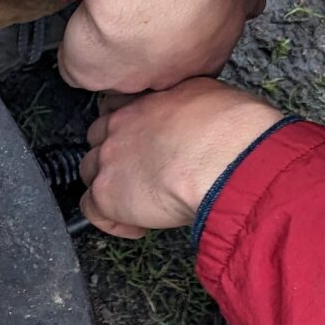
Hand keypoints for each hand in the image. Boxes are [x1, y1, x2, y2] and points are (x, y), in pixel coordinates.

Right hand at [60, 0, 262, 93]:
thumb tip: (255, 4)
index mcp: (205, 61)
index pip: (191, 68)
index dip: (180, 50)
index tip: (170, 34)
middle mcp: (166, 81)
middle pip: (153, 81)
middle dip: (146, 62)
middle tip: (136, 34)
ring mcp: (125, 83)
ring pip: (115, 82)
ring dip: (112, 61)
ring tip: (106, 34)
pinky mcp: (88, 74)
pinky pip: (78, 71)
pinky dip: (78, 57)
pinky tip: (81, 38)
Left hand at [79, 80, 283, 237]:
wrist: (228, 157)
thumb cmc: (234, 129)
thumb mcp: (211, 96)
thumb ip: (190, 106)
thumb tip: (198, 119)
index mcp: (145, 101)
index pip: (115, 109)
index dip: (126, 129)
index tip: (140, 142)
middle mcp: (119, 126)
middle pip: (98, 140)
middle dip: (115, 157)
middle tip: (142, 175)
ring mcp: (108, 160)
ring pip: (90, 173)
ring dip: (110, 188)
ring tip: (139, 203)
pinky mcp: (106, 194)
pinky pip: (91, 212)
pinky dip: (112, 223)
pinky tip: (137, 228)